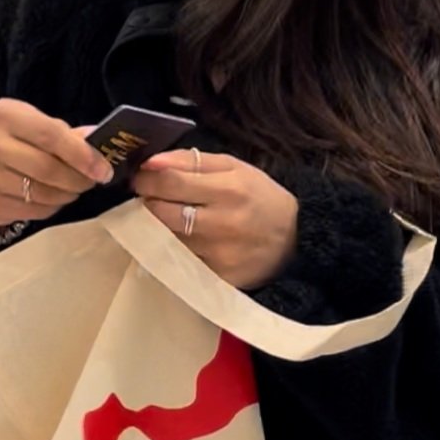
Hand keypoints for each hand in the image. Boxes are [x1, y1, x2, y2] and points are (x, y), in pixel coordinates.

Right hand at [0, 100, 112, 235]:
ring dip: (68, 194)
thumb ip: (65, 134)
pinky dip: (52, 206)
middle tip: (92, 181)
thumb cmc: (11, 144)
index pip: (51, 135)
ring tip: (73, 188)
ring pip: (43, 193)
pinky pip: (34, 210)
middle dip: (78, 179)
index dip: (82, 154)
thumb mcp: (33, 127)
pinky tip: (53, 198)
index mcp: (5, 115)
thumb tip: (98, 139)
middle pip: (48, 168)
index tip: (104, 169)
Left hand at [134, 152, 297, 289]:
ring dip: (160, 227)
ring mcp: (217, 256)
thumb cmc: (260, 198)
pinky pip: (179, 261)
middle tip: (153, 198)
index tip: (142, 179)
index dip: (147, 179)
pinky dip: (174, 249)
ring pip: (165, 239)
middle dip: (149, 203)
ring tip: (172, 219)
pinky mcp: (215, 278)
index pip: (169, 182)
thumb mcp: (234, 167)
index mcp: (228, 190)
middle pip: (160, 213)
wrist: (296, 241)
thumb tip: (151, 162)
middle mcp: (221, 224)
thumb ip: (191, 160)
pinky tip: (186, 241)